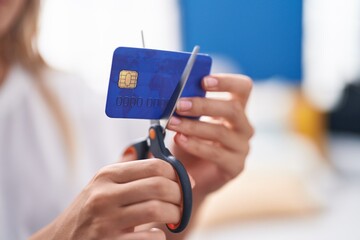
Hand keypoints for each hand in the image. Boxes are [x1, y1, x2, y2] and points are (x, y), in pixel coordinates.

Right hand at [30, 159, 181, 239]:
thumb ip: (130, 171)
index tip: (186, 183)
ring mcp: (105, 221)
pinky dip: (160, 235)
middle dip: (180, 195)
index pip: (155, 166)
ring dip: (175, 215)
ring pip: (157, 210)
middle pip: (160, 186)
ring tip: (174, 217)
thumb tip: (164, 160)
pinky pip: (149, 237)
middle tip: (182, 202)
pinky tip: (156, 232)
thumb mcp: (102, 184)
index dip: (178, 174)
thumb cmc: (89, 210)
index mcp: (107, 175)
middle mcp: (104, 195)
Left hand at [167, 74, 253, 197]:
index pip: (243, 88)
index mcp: (235, 109)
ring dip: (193, 126)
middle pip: (233, 109)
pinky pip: (216, 154)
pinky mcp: (235, 166)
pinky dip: (195, 145)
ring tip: (172, 123)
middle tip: (179, 104)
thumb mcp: (189, 120)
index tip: (203, 81)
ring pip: (221, 131)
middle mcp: (243, 127)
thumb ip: (188, 106)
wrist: (190, 175)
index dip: (226, 81)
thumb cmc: (190, 141)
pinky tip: (179, 140)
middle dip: (203, 104)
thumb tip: (172, 90)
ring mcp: (242, 147)